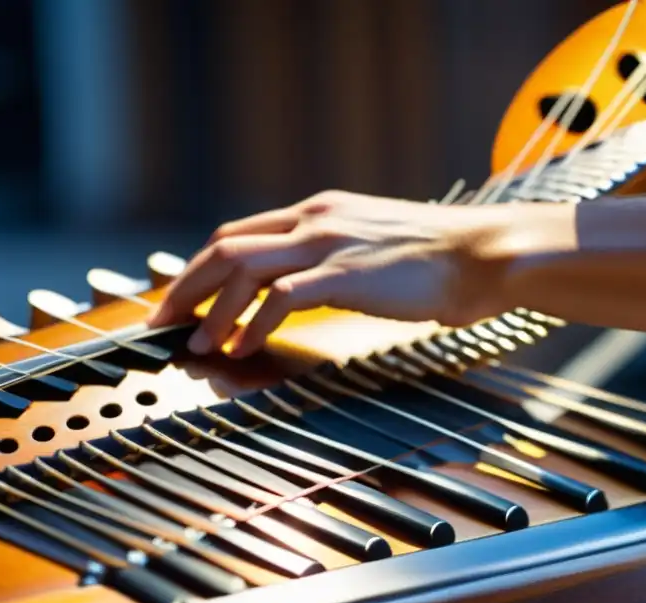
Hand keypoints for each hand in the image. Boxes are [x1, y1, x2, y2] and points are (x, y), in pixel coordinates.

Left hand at [147, 190, 526, 357]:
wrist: (483, 254)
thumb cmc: (436, 259)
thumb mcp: (371, 248)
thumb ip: (332, 260)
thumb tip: (304, 289)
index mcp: (317, 212)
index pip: (239, 233)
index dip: (202, 267)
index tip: (183, 298)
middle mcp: (313, 219)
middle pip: (226, 246)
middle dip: (186, 285)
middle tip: (163, 321)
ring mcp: (327, 243)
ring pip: (242, 268)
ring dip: (211, 309)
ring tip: (196, 343)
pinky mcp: (344, 273)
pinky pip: (279, 298)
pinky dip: (252, 324)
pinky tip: (244, 347)